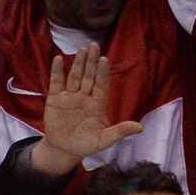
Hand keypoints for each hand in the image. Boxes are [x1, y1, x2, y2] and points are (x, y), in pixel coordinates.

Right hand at [32, 43, 142, 176]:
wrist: (65, 149)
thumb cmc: (86, 144)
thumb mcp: (104, 140)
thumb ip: (120, 132)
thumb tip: (140, 128)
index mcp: (97, 105)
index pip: (101, 85)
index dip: (103, 73)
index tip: (105, 59)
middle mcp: (84, 98)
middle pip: (89, 77)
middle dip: (92, 62)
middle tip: (94, 45)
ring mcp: (69, 97)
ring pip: (75, 76)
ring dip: (78, 63)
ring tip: (82, 49)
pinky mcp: (55, 99)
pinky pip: (56, 82)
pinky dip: (57, 71)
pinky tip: (59, 59)